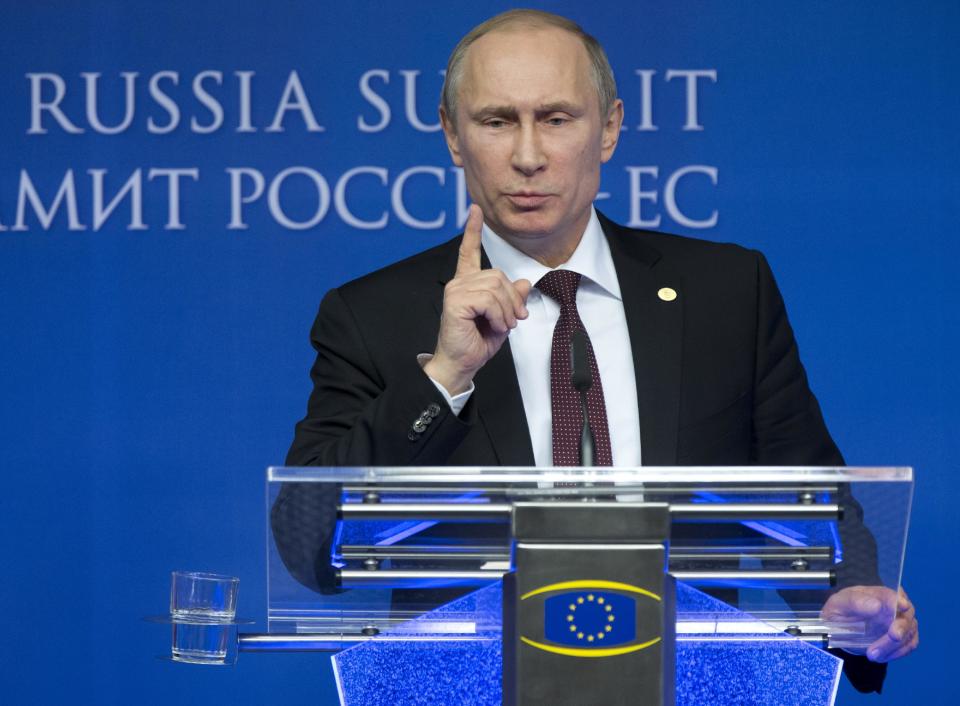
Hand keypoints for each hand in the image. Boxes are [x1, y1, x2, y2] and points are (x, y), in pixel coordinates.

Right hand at [424, 204, 530, 394]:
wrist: (461, 364)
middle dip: (512, 299)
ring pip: (496, 287)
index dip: (472, 230)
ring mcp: (455, 290)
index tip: (475, 210)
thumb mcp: (502, 318)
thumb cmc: (477, 343)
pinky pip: (489, 299)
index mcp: (467, 283)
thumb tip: (524, 282)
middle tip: (514, 320)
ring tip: (502, 326)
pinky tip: (493, 326)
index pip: (469, 252)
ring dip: (506, 311)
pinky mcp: (456, 301)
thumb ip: (512, 299)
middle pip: (498, 275)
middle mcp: (459, 282)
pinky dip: (498, 315)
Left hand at [820, 585, 917, 661]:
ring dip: (892, 646)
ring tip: (872, 654)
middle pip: (906, 617)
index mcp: (881, 594)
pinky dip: (895, 653)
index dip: (899, 600)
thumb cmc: (842, 610)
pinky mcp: (904, 639)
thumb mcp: (841, 603)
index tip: (902, 605)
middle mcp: (896, 608)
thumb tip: (877, 605)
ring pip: (908, 635)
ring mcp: (902, 624)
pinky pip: (907, 647)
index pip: (894, 595)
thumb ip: (856, 602)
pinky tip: (879, 656)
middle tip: (893, 636)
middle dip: (901, 628)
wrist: (842, 628)